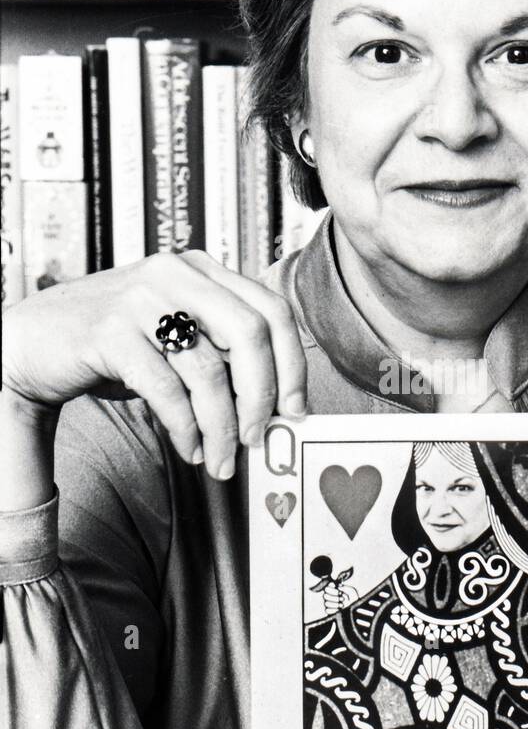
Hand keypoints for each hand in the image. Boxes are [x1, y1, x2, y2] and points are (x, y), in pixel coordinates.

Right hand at [1, 252, 306, 480]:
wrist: (30, 342)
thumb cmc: (111, 345)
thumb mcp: (175, 337)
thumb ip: (221, 355)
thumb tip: (274, 406)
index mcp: (200, 269)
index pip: (271, 309)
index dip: (292, 364)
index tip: (295, 410)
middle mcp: (175, 274)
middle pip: (251, 333)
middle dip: (263, 395)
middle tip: (259, 437)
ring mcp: (141, 298)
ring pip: (208, 369)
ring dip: (221, 426)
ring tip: (220, 459)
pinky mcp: (110, 331)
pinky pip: (166, 388)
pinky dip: (185, 427)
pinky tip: (189, 447)